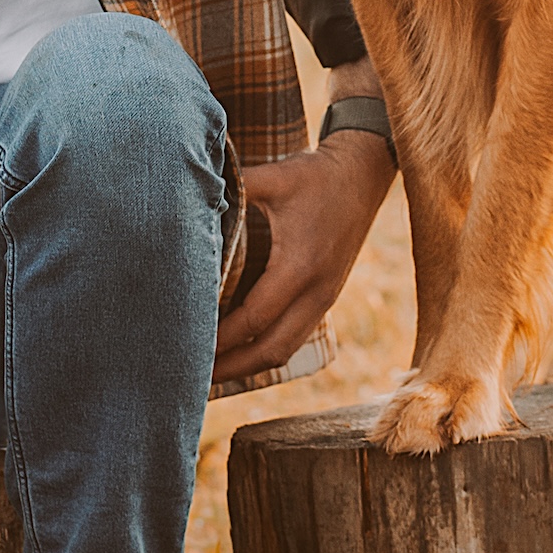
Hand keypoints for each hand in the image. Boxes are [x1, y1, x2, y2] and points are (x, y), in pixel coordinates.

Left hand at [214, 132, 395, 383]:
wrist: (364, 175)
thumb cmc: (315, 175)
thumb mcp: (275, 176)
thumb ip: (235, 186)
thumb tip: (189, 189)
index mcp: (300, 265)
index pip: (254, 317)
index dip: (221, 337)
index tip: (188, 344)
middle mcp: (316, 290)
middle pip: (272, 350)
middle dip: (232, 368)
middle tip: (194, 378)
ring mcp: (325, 298)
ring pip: (286, 350)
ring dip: (248, 366)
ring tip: (211, 373)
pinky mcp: (326, 297)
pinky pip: (296, 337)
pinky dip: (266, 351)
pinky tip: (239, 353)